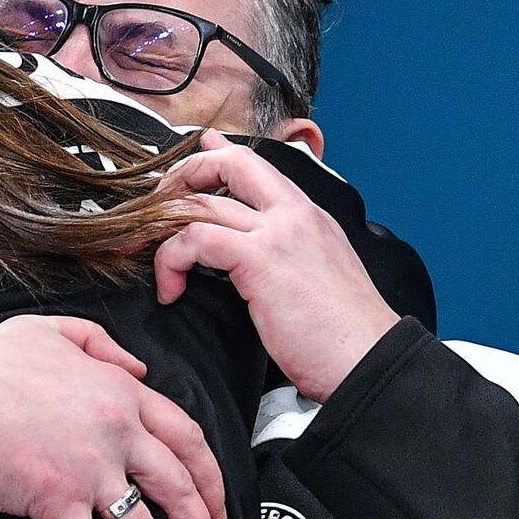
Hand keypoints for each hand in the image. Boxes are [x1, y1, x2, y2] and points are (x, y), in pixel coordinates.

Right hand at [0, 313, 221, 518]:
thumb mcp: (50, 330)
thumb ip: (102, 344)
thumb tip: (138, 368)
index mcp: (119, 391)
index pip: (186, 437)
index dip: (209, 477)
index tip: (216, 504)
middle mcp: (115, 431)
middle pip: (178, 488)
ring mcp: (87, 468)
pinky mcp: (54, 499)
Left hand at [155, 131, 400, 403]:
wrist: (371, 362)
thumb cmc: (341, 336)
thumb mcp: (316, 277)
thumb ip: (284, 253)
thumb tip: (250, 251)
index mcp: (308, 216)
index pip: (256, 164)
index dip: (214, 157)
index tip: (187, 164)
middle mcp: (294, 214)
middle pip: (228, 162)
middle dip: (181, 178)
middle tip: (154, 210)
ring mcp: (278, 233)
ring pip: (202, 202)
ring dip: (161, 227)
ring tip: (148, 256)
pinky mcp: (261, 260)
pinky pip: (195, 239)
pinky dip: (171, 261)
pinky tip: (171, 291)